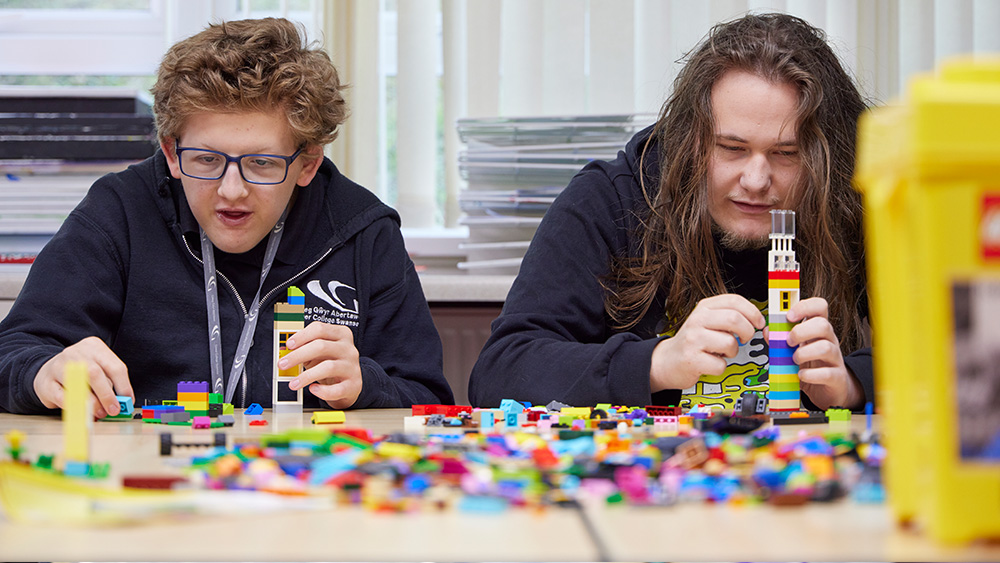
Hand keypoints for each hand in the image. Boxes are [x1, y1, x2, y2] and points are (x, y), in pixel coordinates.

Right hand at [34, 336, 132, 418]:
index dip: (124, 386)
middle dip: (107, 396)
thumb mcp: (98, 370)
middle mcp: (76, 353)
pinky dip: (75, 406)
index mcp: (94, 347)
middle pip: (95, 374)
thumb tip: (122, 402)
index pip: (115, 366)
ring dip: (92, 403)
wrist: (47, 371)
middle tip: (113, 410)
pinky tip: (81, 410)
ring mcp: (58, 366)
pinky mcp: (46, 382)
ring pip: (78, 385)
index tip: (128, 401)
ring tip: (98, 413)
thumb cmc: (79, 372)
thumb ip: (109, 383)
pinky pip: (63, 398)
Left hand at [282, 322, 362, 408]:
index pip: (320, 329)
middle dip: (298, 355)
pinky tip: (313, 389)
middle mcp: (348, 349)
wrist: (350, 384)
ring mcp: (352, 367)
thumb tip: (284, 350)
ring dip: (306, 376)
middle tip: (283, 364)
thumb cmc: (331, 364)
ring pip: (328, 367)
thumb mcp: (320, 352)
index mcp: (341, 335)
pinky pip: (337, 389)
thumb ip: (304, 347)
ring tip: (293, 383)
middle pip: (322, 346)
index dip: (302, 336)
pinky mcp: (353, 385)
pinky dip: (323, 391)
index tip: (289, 345)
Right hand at [650, 294, 764, 391]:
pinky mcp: (692, 359)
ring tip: (722, 352)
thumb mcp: (707, 321)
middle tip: (744, 338)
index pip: (734, 300)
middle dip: (747, 332)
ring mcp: (693, 339)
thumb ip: (728, 316)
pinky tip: (710, 362)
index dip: (752, 312)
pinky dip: (720, 367)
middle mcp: (698, 320)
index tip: (758, 322)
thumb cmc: (692, 342)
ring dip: (732, 352)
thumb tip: (757, 321)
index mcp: (704, 308)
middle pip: (734, 319)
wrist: (667, 360)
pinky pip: (720, 364)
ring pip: (729, 343)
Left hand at [786, 297, 863, 409]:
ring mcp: (835, 358)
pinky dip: (810, 375)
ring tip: (794, 360)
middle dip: (801, 332)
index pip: (819, 307)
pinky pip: (827, 373)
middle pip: (823, 325)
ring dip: (804, 353)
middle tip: (789, 342)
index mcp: (818, 330)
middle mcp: (829, 341)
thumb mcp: (794, 350)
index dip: (804, 307)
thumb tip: (768, 331)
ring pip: (826, 347)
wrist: (829, 388)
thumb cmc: (812, 365)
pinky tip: (801, 375)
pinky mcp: (836, 377)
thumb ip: (780, 340)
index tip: (789, 316)